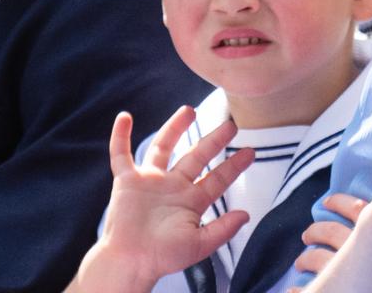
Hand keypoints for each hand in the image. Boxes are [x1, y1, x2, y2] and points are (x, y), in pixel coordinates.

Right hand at [68, 107, 253, 292]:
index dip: (234, 165)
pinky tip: (125, 117)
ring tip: (189, 110)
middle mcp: (172, 186)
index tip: (251, 151)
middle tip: (230, 124)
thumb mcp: (199, 245)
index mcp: (191, 201)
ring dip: (175, 127)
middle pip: (196, 156)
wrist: (131, 261)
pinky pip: (121, 154)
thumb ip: (223, 229)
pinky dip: (120, 136)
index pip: (217, 178)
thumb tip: (246, 215)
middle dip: (213, 140)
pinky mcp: (127, 180)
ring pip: (164, 147)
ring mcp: (149, 181)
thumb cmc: (163, 257)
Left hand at [293, 194, 371, 292]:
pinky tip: (293, 290)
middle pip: (329, 230)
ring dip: (304, 259)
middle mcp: (358, 248)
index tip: (327, 201)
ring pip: (316, 257)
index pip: (353, 208)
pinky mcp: (339, 289)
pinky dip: (299, 289)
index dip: (338, 201)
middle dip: (315, 230)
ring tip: (300, 263)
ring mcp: (346, 270)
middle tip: (307, 236)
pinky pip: (311, 287)